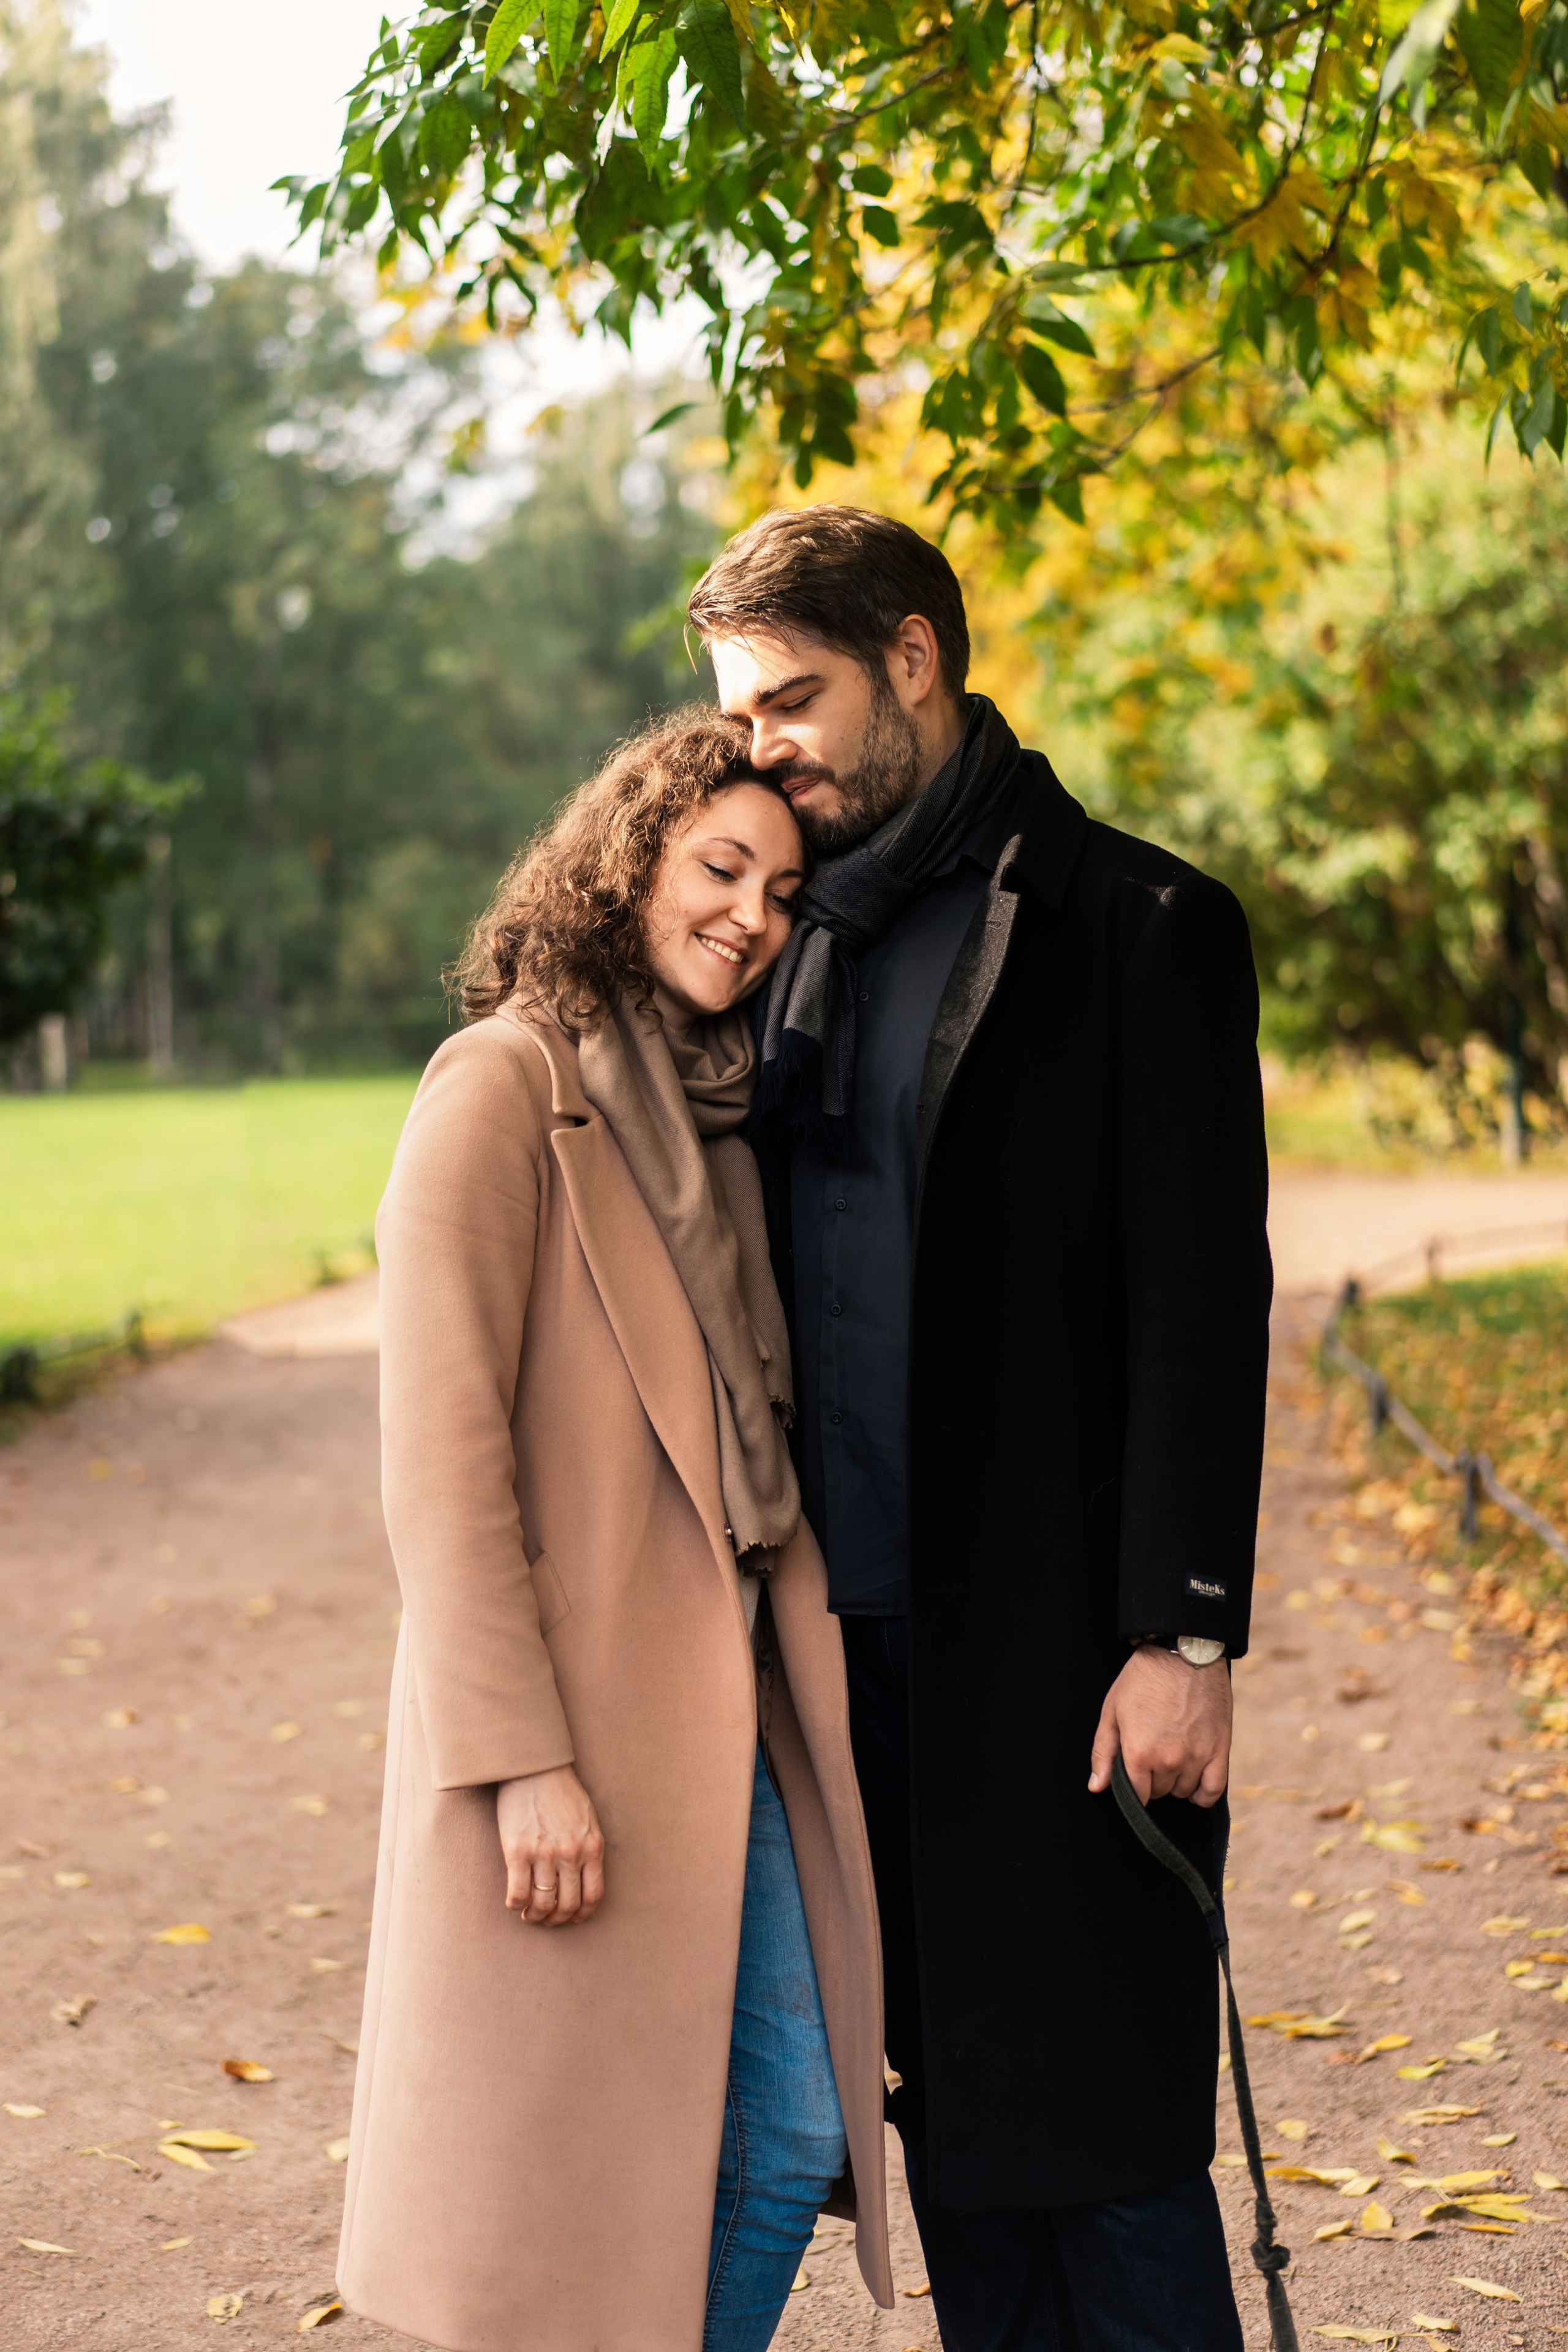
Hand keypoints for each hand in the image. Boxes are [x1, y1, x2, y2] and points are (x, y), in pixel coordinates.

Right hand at [496, 1764, 605, 1924]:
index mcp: (592, 1846)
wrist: (534, 1766)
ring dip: (535, 1916)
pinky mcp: (517, 1850)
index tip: (570, 1917)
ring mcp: (544, 1853)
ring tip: (528, 1913)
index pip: (593, 1896)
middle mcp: (571, 1853)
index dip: (581, 1914)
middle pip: (567, 1905)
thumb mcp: (587, 1819)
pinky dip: (516, 1905)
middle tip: (546, 1918)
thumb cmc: (561, 1791)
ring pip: (542, 1904)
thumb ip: (588, 1847)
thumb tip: (584, 1877)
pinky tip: (514, 1902)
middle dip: (556, 1919)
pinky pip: (517, 1893)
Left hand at [1087, 1644, 1231, 1807]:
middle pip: (1160, 1792)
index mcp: (1139, 1753)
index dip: (1133, 1787)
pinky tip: (1194, 1784)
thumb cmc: (1143, 1679)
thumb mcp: (1112, 1710)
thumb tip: (1097, 1787)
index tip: (1133, 1775)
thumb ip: (1103, 1753)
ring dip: (1176, 1782)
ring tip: (1171, 1757)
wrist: (1183, 1652)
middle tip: (1151, 1755)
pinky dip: (1202, 1794)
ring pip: (1184, 1791)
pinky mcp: (1220, 1750)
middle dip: (1152, 1780)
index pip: (1136, 1795)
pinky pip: (1213, 1790)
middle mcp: (1168, 1761)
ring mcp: (1197, 1757)